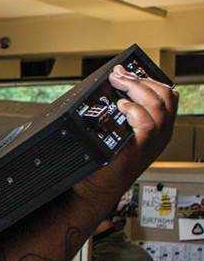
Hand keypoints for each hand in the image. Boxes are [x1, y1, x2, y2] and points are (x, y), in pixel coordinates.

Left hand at [76, 65, 178, 198]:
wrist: (92, 190)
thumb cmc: (100, 162)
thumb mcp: (113, 131)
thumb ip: (117, 112)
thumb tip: (108, 86)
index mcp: (156, 128)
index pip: (166, 95)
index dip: (148, 78)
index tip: (126, 70)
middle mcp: (160, 135)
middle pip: (166, 97)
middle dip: (141, 79)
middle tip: (118, 74)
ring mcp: (152, 144)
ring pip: (160, 107)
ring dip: (138, 90)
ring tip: (118, 84)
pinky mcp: (140, 151)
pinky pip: (148, 125)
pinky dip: (135, 111)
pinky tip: (120, 106)